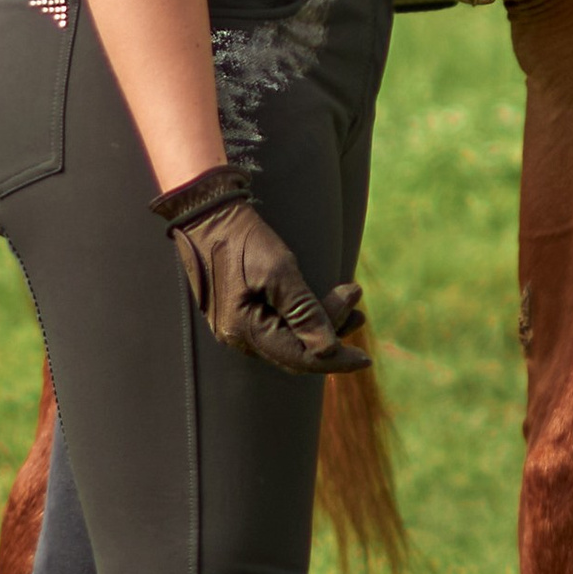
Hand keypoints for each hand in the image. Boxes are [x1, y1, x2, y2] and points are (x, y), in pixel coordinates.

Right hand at [152, 166, 372, 375]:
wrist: (207, 214)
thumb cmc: (242, 238)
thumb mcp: (279, 270)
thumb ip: (304, 311)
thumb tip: (328, 349)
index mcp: (244, 330)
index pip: (299, 358)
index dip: (335, 359)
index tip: (366, 358)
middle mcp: (237, 337)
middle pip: (294, 352)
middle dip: (331, 336)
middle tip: (359, 308)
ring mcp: (235, 327)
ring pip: (287, 340)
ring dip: (321, 326)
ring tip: (353, 306)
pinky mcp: (239, 313)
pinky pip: (277, 328)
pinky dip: (303, 320)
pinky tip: (322, 306)